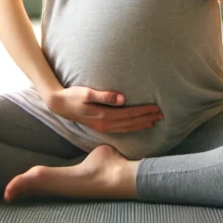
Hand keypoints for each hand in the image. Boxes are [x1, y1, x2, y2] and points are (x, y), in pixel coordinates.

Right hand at [46, 86, 163, 133]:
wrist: (59, 105)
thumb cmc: (73, 96)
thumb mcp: (87, 93)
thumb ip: (104, 96)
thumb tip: (122, 98)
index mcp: (104, 116)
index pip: (130, 115)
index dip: (144, 112)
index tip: (157, 108)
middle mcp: (105, 124)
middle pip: (131, 123)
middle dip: (147, 118)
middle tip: (162, 115)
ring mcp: (103, 127)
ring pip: (127, 127)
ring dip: (141, 124)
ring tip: (154, 121)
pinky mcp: (101, 126)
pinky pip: (121, 129)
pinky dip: (132, 127)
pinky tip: (137, 125)